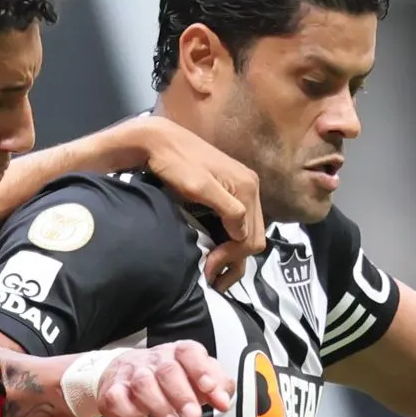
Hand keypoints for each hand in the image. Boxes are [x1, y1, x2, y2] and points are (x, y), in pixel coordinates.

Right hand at [89, 341, 234, 416]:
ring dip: (160, 407)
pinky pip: (117, 399)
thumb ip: (217, 387)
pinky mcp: (112, 391)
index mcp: (177, 353)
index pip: (189, 352)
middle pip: (167, 370)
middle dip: (182, 395)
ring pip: (143, 384)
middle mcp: (154, 359)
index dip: (201, 370)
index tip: (210, 390)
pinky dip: (132, 415)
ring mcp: (131, 374)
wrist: (124, 373)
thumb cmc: (170, 380)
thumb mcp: (197, 378)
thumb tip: (224, 401)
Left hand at [109, 115, 263, 290]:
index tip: (207, 268)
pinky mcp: (232, 189)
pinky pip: (240, 222)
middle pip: (255, 237)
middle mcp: (252, 187)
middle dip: (235, 259)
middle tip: (211, 276)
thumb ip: (228, 209)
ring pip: (249, 232)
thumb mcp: (200, 187)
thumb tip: (243, 234)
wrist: (160, 141)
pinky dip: (231, 240)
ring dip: (235, 254)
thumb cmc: (175, 164)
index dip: (230, 257)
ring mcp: (243, 188)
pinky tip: (216, 248)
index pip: (250, 237)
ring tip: (215, 271)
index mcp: (247, 187)